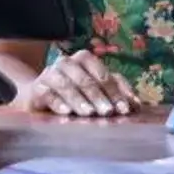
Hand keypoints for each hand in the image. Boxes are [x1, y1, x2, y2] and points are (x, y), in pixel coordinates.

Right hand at [25, 50, 139, 118]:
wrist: (40, 95)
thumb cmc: (75, 92)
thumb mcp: (98, 90)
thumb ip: (117, 92)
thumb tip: (136, 105)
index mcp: (84, 59)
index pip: (102, 74)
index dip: (115, 92)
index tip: (124, 109)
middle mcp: (67, 63)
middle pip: (85, 79)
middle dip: (98, 96)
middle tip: (108, 112)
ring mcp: (50, 74)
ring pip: (65, 84)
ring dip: (79, 99)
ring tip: (89, 113)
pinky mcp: (37, 89)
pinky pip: (47, 93)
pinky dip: (58, 102)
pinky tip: (67, 112)